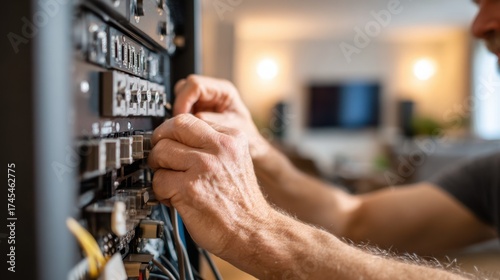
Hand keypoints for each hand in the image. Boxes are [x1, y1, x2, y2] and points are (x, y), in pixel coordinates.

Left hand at [148, 114, 271, 255]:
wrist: (253, 231)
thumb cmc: (241, 202)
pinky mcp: (189, 189)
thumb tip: (178, 138)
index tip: (169, 142)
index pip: (189, 120)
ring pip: (161, 152)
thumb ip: (212, 146)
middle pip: (172, 128)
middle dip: (160, 143)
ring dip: (158, 169)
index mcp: (232, 138)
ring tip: (170, 182)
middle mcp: (220, 148)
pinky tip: (174, 199)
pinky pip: (158, 180)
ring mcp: (204, 167)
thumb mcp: (236, 161)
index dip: (173, 132)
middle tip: (161, 157)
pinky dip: (160, 192)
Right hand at [173, 75, 268, 159]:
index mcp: (224, 90)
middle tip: (179, 124)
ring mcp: (204, 101)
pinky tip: (186, 132)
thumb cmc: (248, 137)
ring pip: (181, 97)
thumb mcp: (233, 127)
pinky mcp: (198, 110)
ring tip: (183, 129)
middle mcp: (213, 92)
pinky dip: (182, 120)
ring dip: (179, 114)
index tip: (180, 117)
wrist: (250, 147)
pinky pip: (184, 110)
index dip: (184, 100)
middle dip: (179, 106)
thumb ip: (215, 121)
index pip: (196, 85)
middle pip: (185, 88)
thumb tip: (196, 118)